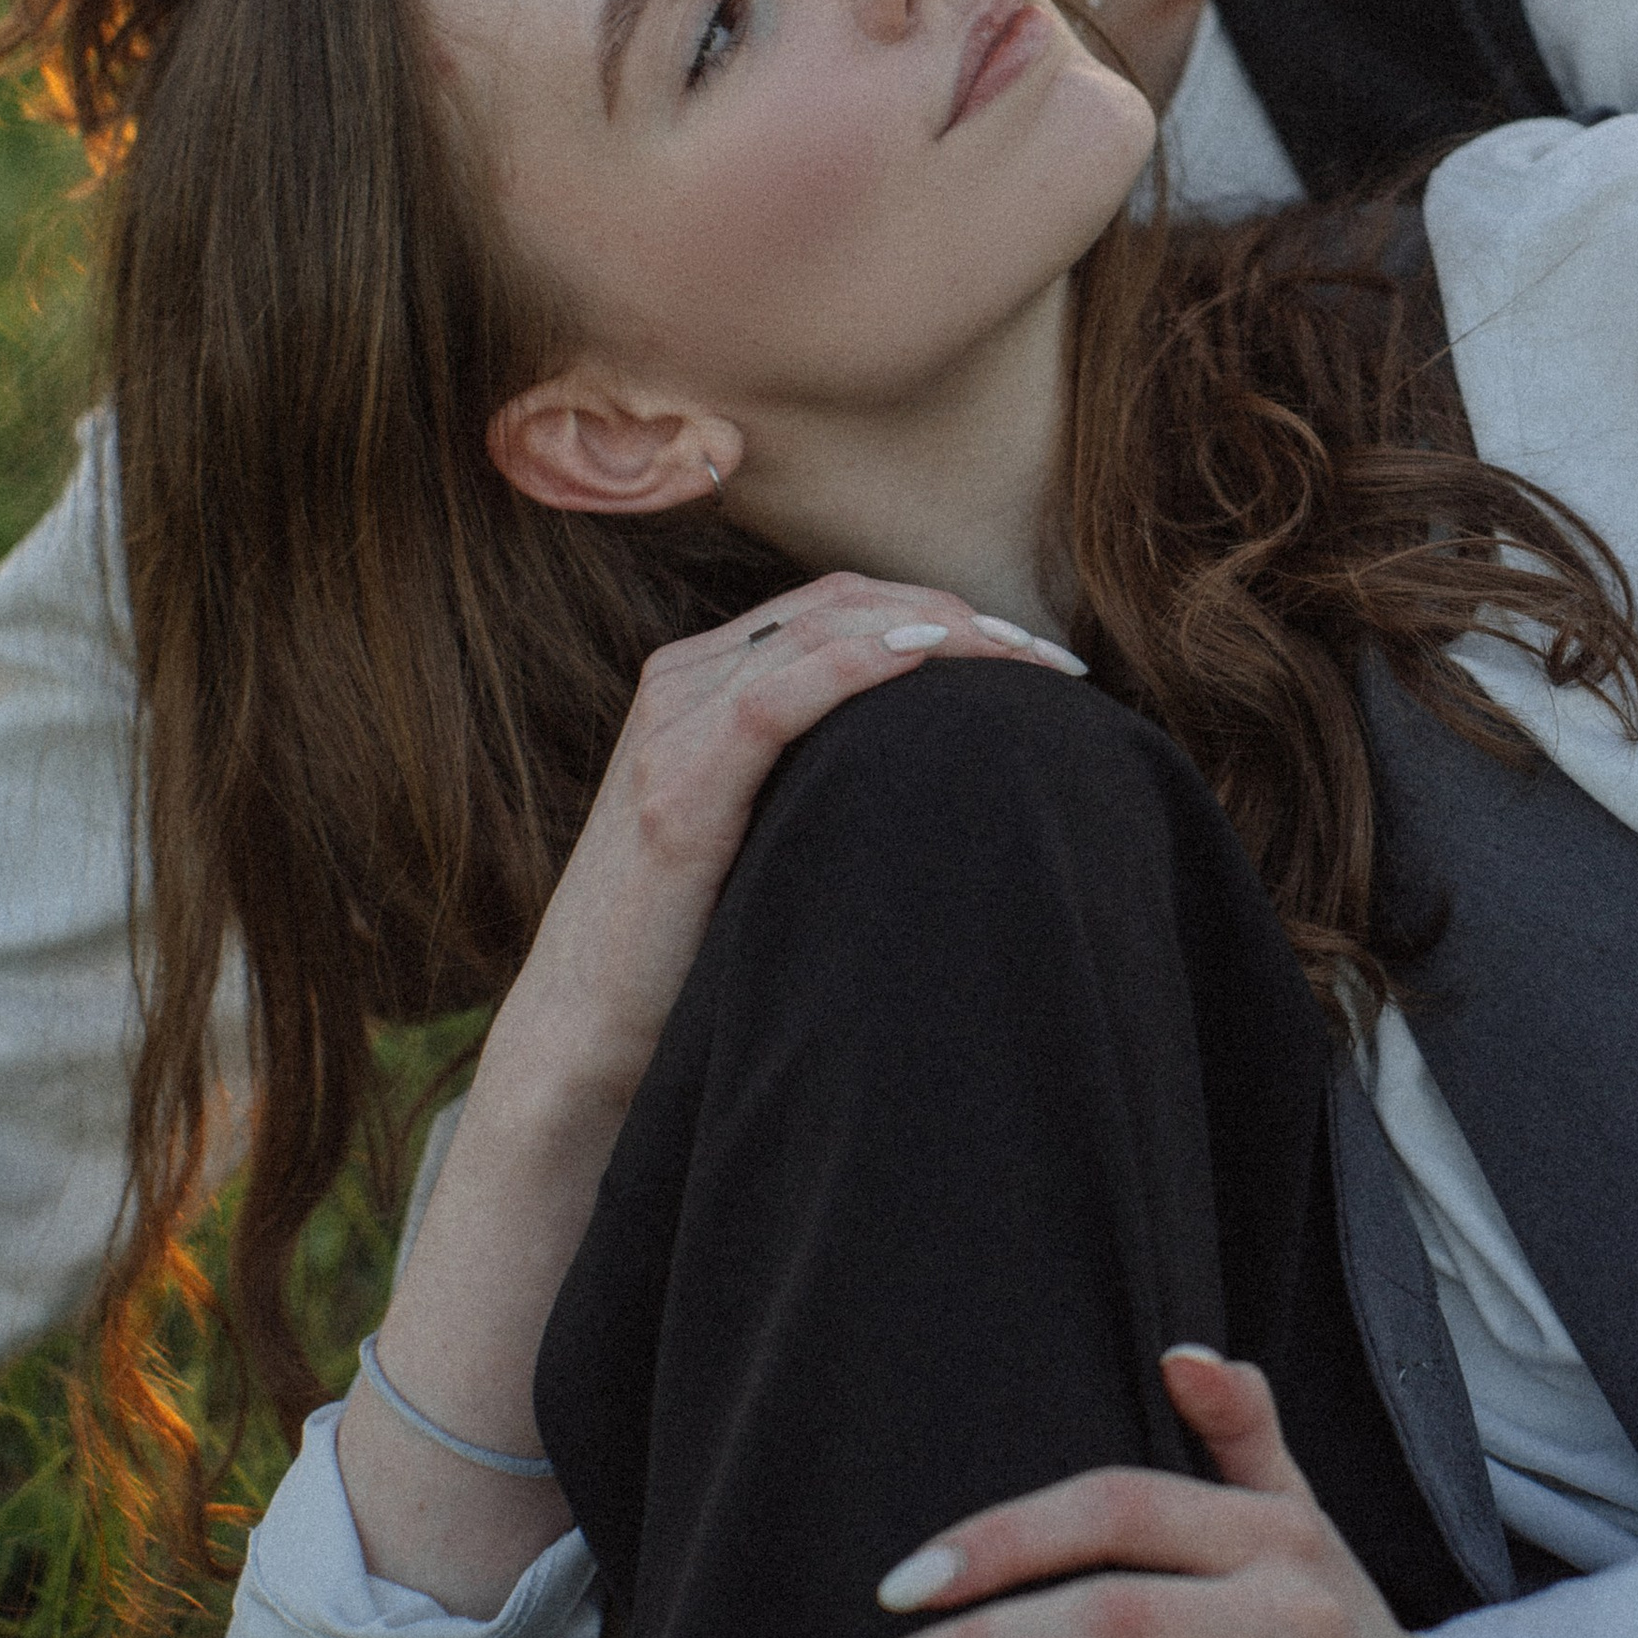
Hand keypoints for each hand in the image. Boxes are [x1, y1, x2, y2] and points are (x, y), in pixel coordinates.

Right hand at [492, 572, 1082, 1108]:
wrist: (585, 1035)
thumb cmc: (694, 943)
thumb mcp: (765, 830)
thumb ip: (822, 773)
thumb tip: (950, 764)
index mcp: (703, 681)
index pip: (840, 605)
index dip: (942, 610)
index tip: (1034, 654)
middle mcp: (681, 683)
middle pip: (840, 602)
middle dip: (956, 616)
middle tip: (1051, 662)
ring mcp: (671, 729)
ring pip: (818, 630)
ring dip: (933, 633)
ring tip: (1021, 662)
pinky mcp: (675, 790)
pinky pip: (775, 695)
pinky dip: (856, 665)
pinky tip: (925, 661)